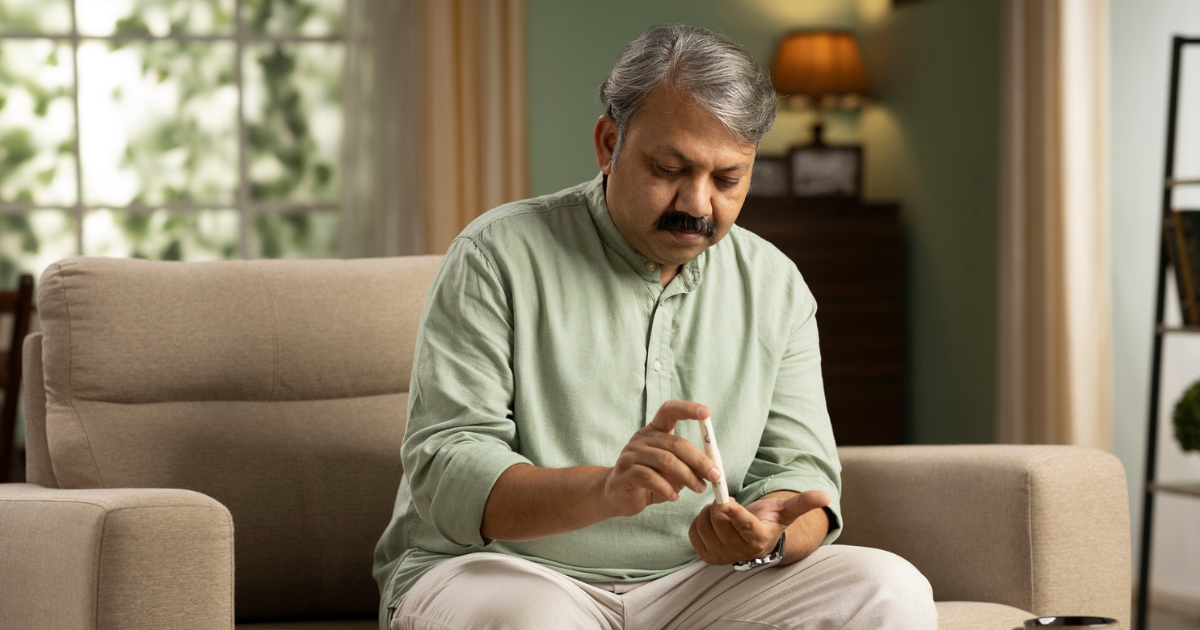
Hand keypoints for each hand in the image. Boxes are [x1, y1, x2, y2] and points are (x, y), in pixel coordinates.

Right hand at [600, 400, 721, 517]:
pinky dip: (666, 488)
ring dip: (687, 476)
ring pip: (665, 461)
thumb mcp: (674, 471)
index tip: (706, 412)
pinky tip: (674, 497)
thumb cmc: (650, 481)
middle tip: (715, 475)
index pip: (669, 411)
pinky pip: (650, 477)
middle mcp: (642, 438)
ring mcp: (631, 453)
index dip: (688, 409)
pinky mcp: (625, 472)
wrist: (618, 495)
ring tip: (699, 489)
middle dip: (699, 460)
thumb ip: (692, 466)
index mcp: (654, 431)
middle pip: (675, 443)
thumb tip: (719, 468)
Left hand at [688, 490, 829, 564]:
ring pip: (704, 524)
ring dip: (709, 512)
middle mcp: (739, 552)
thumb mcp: (785, 511)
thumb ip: (803, 502)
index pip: (745, 525)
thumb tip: (825, 495)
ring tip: (722, 513)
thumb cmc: (769, 520)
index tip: (726, 501)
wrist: (754, 540)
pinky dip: (700, 522)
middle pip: (718, 520)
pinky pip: (694, 532)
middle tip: (728, 502)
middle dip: (720, 505)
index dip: (735, 513)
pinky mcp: (706, 557)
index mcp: (759, 538)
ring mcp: (721, 557)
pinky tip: (713, 523)